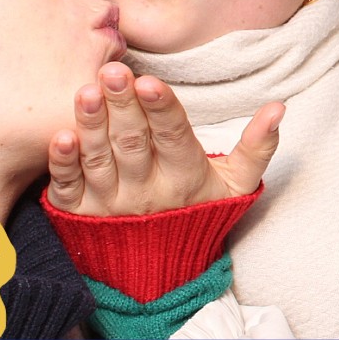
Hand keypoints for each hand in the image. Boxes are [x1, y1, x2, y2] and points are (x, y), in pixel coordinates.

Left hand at [45, 62, 283, 215]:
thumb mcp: (237, 183)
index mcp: (185, 177)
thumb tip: (279, 107)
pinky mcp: (78, 212)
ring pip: (99, 160)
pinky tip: (59, 136)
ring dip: (91, 125)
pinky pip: (68, 188)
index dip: (161, 109)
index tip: (149, 81)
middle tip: (113, 71)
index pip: (174, 138)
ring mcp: (110, 204)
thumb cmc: (200, 209)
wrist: (160, 267)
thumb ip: (258, 146)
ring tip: (86, 92)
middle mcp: (146, 192)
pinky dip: (62, 164)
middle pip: (133, 143)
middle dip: (123, 105)